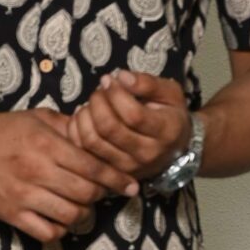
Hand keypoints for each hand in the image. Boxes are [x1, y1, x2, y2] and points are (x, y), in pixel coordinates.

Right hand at [0, 107, 131, 239]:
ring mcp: (22, 195)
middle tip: (100, 193)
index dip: (116, 179)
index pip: (92, 167)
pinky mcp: (10, 213)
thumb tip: (102, 135)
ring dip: (82, 214)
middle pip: (86, 193)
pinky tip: (60, 219)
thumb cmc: (3, 129)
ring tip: (81, 207)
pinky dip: (60, 229)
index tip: (131, 186)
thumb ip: (70, 127)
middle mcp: (35, 170)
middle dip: (100, 196)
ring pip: (70, 216)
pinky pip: (47, 232)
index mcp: (45, 144)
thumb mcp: (38, 118)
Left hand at [70, 72, 191, 181]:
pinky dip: (76, 130)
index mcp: (166, 132)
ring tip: (92, 102)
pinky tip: (84, 116)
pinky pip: (83, 151)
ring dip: (85, 115)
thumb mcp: (169, 93)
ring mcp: (127, 167)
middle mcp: (147, 154)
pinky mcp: (110, 172)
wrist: (173, 149)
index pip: (133, 115)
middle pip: (108, 128)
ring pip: (92, 141)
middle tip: (100, 90)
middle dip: (98, 102)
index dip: (115, 94)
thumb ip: (147, 83)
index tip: (110, 79)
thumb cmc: (170, 114)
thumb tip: (121, 77)